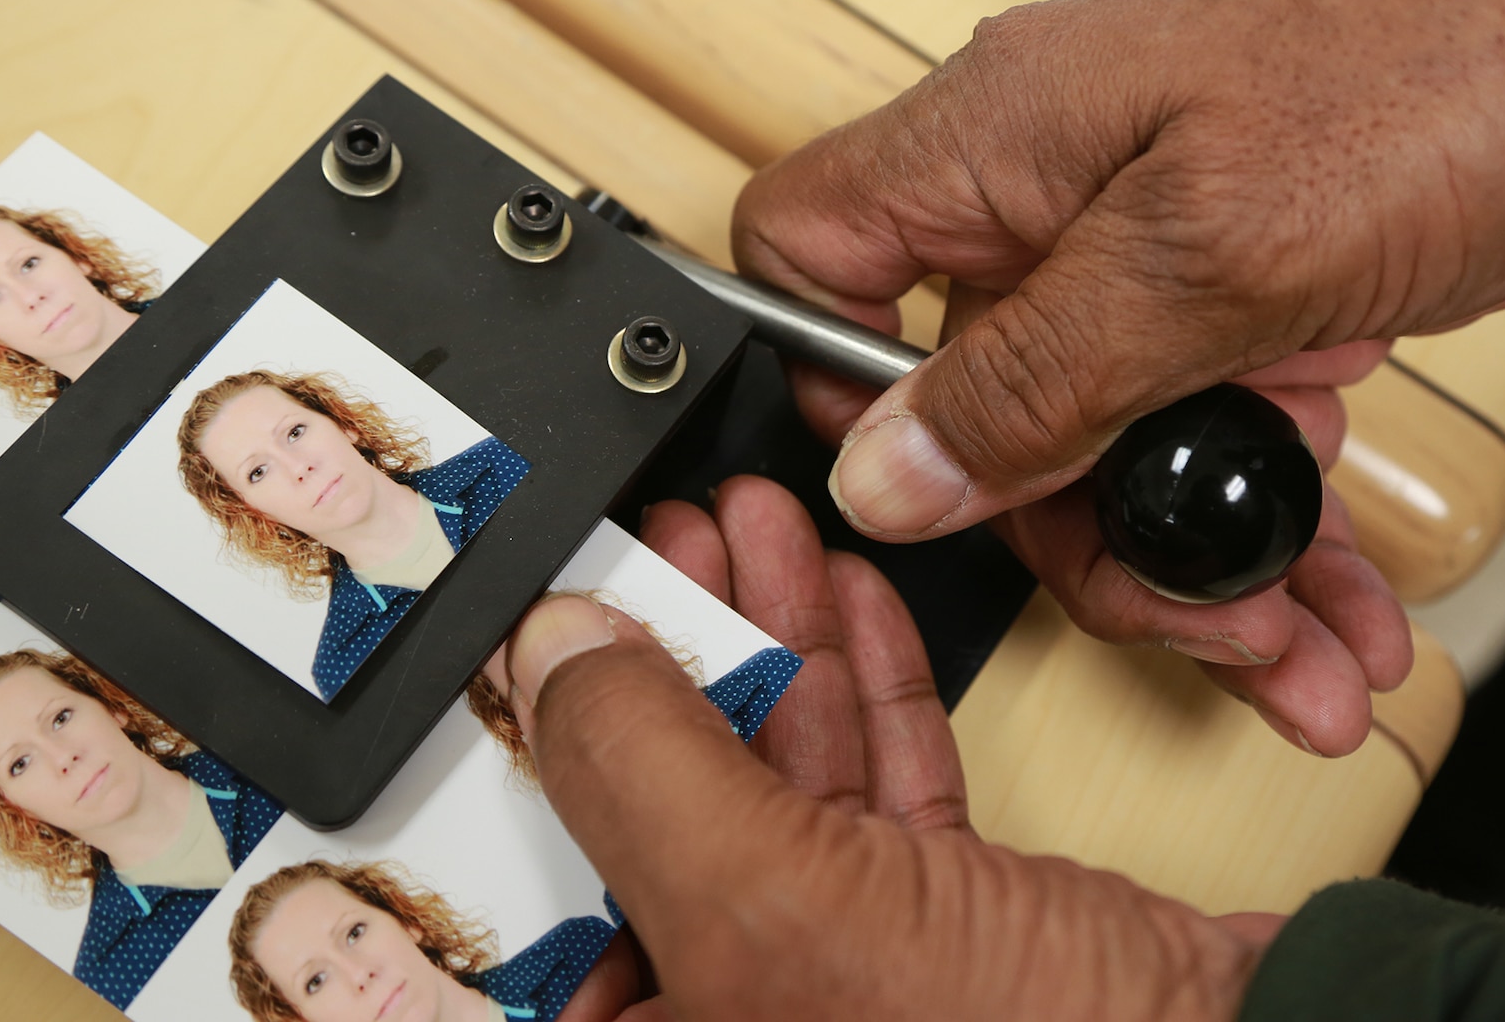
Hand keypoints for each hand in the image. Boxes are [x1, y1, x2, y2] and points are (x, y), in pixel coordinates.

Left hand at [515, 476, 1282, 1021]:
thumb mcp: (780, 909)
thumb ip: (647, 773)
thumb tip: (556, 657)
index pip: (560, 881)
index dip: (556, 736)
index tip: (571, 618)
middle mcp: (756, 1008)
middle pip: (676, 802)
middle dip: (683, 648)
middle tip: (674, 538)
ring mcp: (859, 965)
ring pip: (787, 773)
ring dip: (778, 640)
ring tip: (755, 529)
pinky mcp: (948, 918)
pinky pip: (880, 780)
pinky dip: (865, 685)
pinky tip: (847, 599)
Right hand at [732, 0, 1504, 752]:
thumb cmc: (1460, 45)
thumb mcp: (1216, 251)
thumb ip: (1035, 377)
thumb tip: (885, 474)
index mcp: (996, 145)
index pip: (811, 255)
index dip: (835, 385)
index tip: (928, 493)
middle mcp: (1055, 190)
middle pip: (980, 399)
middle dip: (1083, 534)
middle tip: (1191, 609)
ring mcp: (1151, 231)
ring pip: (1104, 430)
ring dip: (1194, 551)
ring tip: (1292, 637)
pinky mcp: (1244, 270)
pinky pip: (1207, 414)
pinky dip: (1265, 505)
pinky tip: (1332, 577)